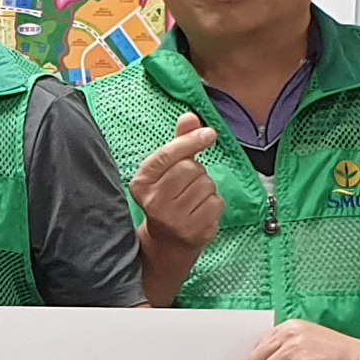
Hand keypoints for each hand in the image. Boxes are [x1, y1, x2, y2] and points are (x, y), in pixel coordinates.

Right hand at [132, 113, 223, 255]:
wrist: (167, 241)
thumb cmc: (168, 198)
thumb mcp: (167, 169)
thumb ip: (179, 142)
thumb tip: (190, 117)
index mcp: (142, 182)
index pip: (167, 155)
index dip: (190, 141)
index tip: (209, 134)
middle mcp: (153, 202)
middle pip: (190, 168)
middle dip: (196, 171)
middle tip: (188, 184)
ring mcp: (173, 219)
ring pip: (206, 184)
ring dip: (207, 188)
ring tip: (194, 199)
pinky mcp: (192, 231)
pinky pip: (216, 203)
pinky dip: (215, 203)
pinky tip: (201, 210)